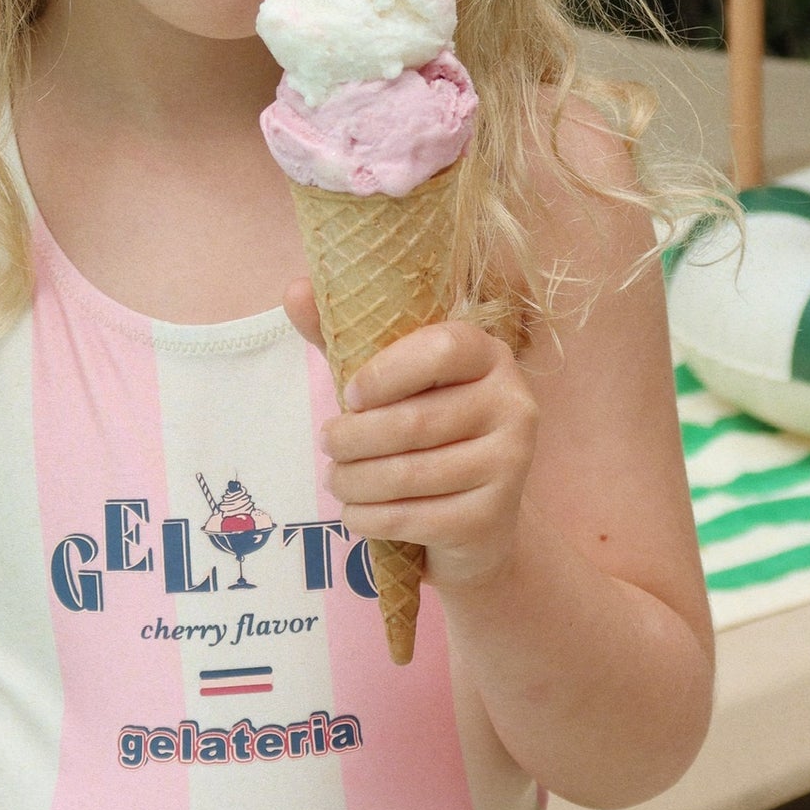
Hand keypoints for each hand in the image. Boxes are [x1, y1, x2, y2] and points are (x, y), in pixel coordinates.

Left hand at [283, 277, 537, 592]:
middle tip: (327, 443)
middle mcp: (514, 403)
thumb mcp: (388, 381)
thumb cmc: (425, 432)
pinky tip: (355, 513)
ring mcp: (511, 462)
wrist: (474, 520)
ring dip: (355, 480)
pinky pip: (415, 518)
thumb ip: (347, 334)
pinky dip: (370, 517)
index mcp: (489, 355)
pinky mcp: (494, 516)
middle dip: (353, 438)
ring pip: (411, 474)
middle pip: (417, 420)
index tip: (350, 395)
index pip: (443, 348)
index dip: (386, 372)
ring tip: (336, 479)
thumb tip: (296, 289)